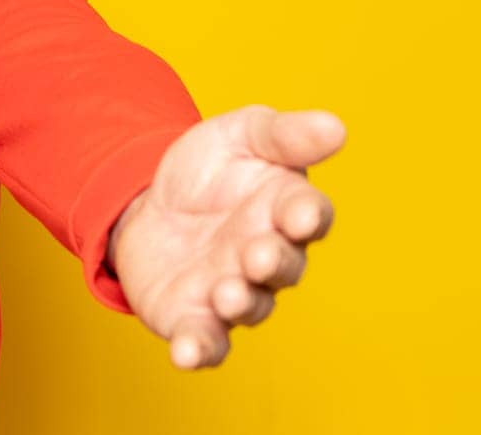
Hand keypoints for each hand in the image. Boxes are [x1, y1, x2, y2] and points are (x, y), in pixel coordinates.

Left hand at [106, 104, 346, 369]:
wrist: (145, 201)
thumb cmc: (209, 168)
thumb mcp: (241, 135)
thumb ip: (284, 135)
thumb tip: (335, 127)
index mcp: (285, 209)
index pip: (308, 215)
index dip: (306, 216)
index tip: (299, 212)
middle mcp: (267, 257)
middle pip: (283, 267)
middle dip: (273, 262)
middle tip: (255, 254)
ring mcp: (233, 289)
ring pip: (250, 306)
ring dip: (241, 302)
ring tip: (225, 292)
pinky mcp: (194, 316)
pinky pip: (204, 341)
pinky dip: (199, 349)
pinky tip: (186, 353)